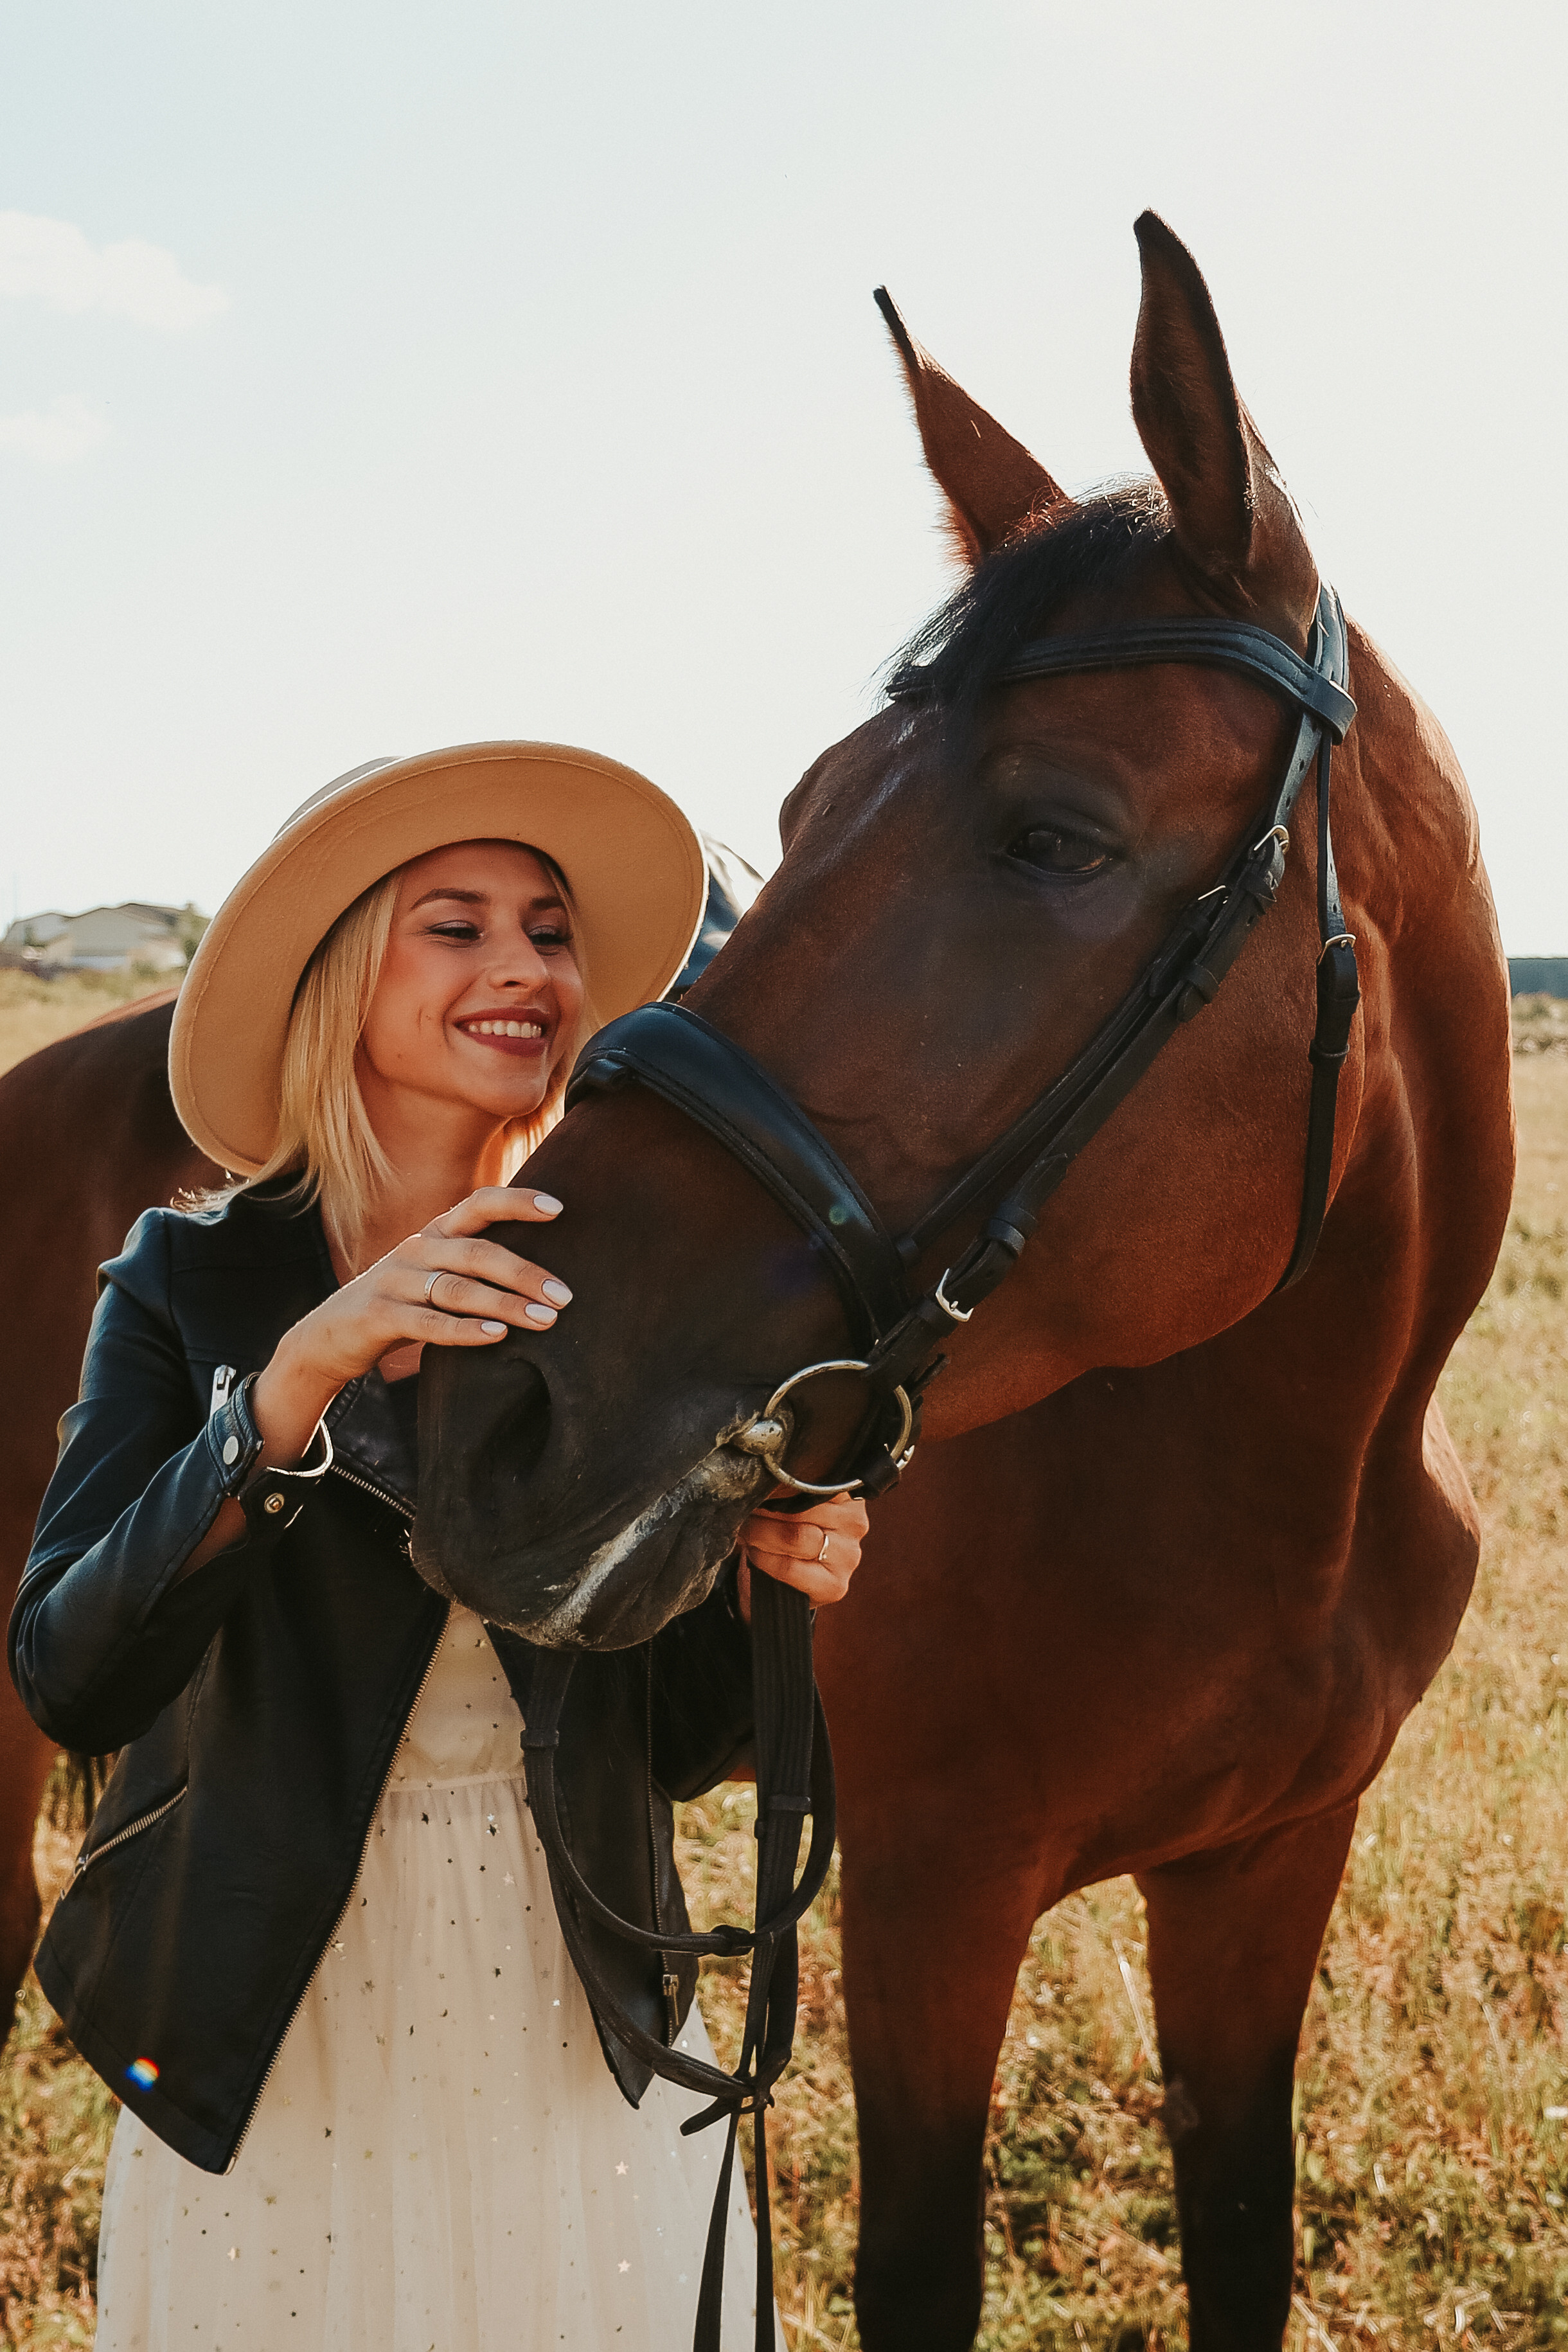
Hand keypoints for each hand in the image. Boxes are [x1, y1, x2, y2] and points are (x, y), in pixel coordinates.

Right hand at [254, 1187, 567, 1466]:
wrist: (328, 1336)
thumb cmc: (402, 1304)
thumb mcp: (436, 1276)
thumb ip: (475, 1266)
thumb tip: (544, 1273)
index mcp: (434, 1234)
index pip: (478, 1205)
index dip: (517, 1202)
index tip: (560, 1207)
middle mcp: (416, 1249)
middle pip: (477, 1253)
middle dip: (525, 1273)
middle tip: (565, 1296)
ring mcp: (394, 1281)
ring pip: (457, 1289)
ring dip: (505, 1304)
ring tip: (544, 1320)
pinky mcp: (378, 1316)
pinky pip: (428, 1322)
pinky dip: (465, 1330)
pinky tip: (497, 1337)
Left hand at [735, 1491, 868, 1617]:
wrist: (787, 1581)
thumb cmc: (789, 1532)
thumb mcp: (794, 1502)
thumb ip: (789, 1487)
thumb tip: (763, 1474)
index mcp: (847, 1494)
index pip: (812, 1480)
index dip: (778, 1484)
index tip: (758, 1486)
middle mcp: (855, 1523)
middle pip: (800, 1508)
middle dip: (764, 1509)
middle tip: (746, 1510)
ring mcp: (848, 1556)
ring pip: (794, 1536)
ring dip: (760, 1533)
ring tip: (747, 1531)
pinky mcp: (835, 1585)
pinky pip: (789, 1567)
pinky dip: (764, 1558)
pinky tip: (756, 1553)